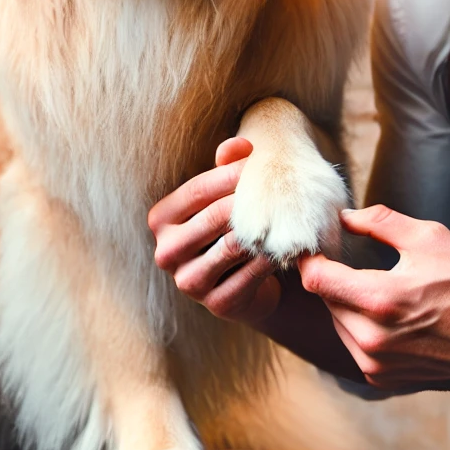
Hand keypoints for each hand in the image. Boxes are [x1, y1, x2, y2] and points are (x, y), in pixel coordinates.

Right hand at [148, 137, 281, 323]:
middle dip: (250, 199)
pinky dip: (271, 256)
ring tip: (286, 213)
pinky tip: (288, 243)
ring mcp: (189, 282)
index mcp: (160, 220)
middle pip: (214, 216)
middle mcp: (166, 252)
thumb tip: (240, 145)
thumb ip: (227, 166)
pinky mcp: (217, 303)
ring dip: (262, 229)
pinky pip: (250, 274)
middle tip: (279, 186)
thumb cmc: (230, 225)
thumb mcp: (224, 194)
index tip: (259, 159)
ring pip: (232, 246)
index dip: (231, 173)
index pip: (198, 190)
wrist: (247, 281)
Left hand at [297, 205, 449, 390]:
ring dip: (349, 304)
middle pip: (327, 299)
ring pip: (338, 323)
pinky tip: (393, 318)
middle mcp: (372, 339)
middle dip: (337, 279)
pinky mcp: (382, 379)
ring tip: (385, 291)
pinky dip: (363, 328)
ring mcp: (375, 364)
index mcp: (381, 300)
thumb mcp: (430, 238)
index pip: (316, 279)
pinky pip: (354, 345)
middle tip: (358, 264)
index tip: (316, 247)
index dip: (311, 258)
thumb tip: (344, 217)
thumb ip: (380, 222)